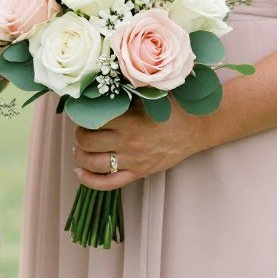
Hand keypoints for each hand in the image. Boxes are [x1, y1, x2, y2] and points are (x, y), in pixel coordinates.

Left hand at [72, 103, 203, 190]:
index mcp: (128, 121)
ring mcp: (133, 161)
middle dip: (79, 135)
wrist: (197, 126)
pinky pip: (108, 183)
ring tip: (79, 149)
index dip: (81, 116)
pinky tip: (79, 172)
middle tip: (81, 129)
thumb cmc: (170, 107)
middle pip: (87, 142)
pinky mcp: (139, 173)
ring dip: (80, 155)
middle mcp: (128, 143)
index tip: (80, 113)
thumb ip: (121, 97)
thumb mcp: (145, 96)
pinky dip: (89, 180)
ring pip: (93, 163)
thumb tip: (93, 94)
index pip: (90, 121)